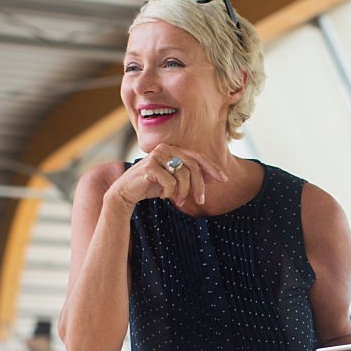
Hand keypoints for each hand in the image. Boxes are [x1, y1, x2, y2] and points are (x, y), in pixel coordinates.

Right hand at [109, 144, 227, 208]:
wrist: (126, 193)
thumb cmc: (151, 186)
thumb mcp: (175, 181)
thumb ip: (192, 176)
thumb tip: (216, 176)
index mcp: (173, 149)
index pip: (197, 156)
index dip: (212, 168)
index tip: (224, 179)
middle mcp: (166, 148)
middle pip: (193, 167)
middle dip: (199, 186)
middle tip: (201, 201)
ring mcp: (157, 155)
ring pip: (183, 175)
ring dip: (183, 192)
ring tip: (176, 200)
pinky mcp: (149, 166)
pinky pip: (170, 182)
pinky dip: (169, 192)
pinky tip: (160, 195)